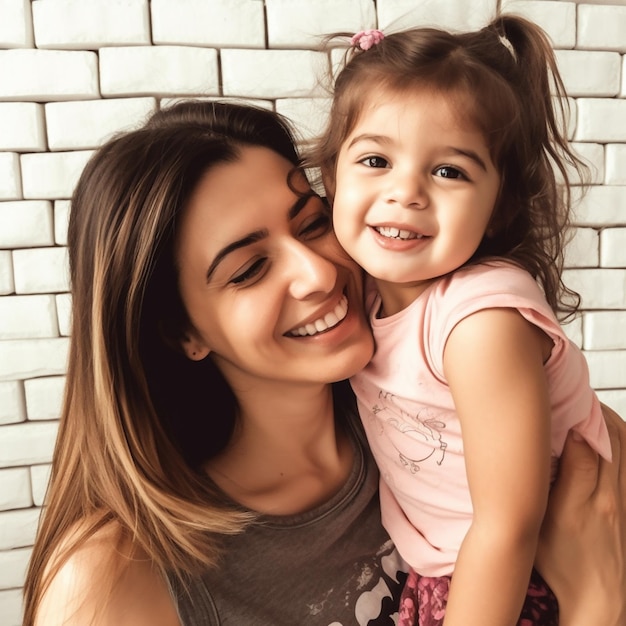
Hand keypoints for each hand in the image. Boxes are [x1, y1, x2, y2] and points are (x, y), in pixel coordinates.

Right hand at [536, 403, 624, 625]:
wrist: (598, 597)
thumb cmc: (564, 563)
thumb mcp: (550, 522)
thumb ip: (566, 477)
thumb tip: (572, 435)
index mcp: (592, 494)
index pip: (592, 438)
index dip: (577, 412)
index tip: (559, 396)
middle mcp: (614, 492)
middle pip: (614, 436)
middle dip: (595, 410)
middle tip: (572, 394)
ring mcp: (623, 498)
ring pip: (625, 446)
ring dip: (607, 421)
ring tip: (586, 407)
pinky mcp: (625, 504)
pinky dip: (619, 440)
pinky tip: (604, 434)